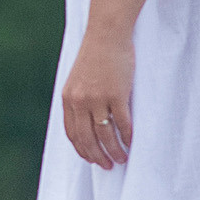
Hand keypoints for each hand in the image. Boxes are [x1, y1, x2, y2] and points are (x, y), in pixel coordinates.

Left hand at [62, 22, 133, 171]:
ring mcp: (98, 98)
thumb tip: (86, 121)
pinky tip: (131, 143)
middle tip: (107, 166)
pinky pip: (122, 123)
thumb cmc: (95, 55)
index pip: (72, 133)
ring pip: (105, 135)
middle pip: (88, 139)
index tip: (91, 159)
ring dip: (114, 151)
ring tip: (121, 159)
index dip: (82, 150)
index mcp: (68, 98)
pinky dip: (127, 137)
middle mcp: (80, 101)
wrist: (106, 33)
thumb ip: (79, 99)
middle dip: (97, 156)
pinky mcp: (117, 94)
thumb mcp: (78, 78)